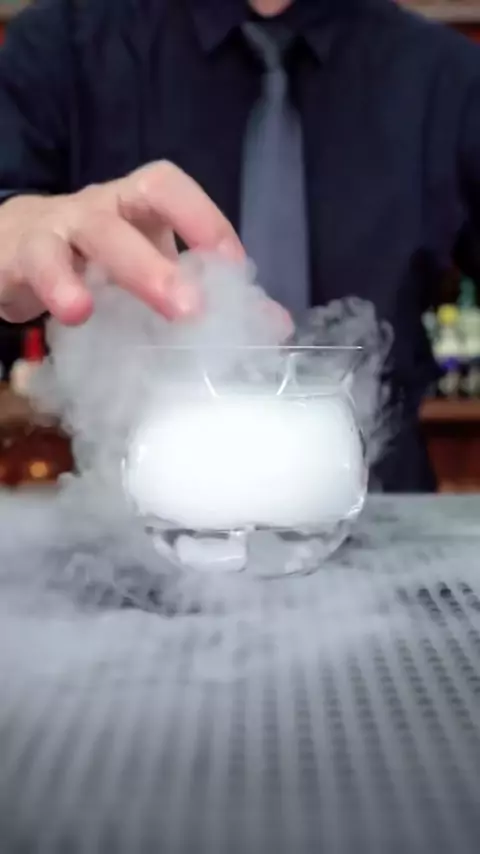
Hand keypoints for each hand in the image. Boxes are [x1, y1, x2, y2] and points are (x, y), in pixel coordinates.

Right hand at [0, 161, 244, 324]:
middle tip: (192, 308)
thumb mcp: (147, 270)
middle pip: (137, 206)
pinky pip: (41, 263)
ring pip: (93, 231)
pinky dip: (58, 285)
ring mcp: (62, 227)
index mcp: (137, 206)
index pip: (171, 189)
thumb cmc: (92, 261)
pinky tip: (76, 313)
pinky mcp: (25, 255)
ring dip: (119, 268)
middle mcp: (103, 205)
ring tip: (141, 307)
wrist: (13, 252)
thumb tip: (273, 323)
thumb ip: (204, 293)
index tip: (236, 267)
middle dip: (166, 258)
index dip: (204, 220)